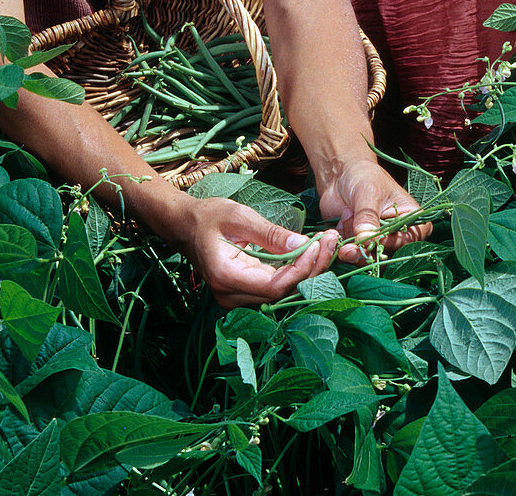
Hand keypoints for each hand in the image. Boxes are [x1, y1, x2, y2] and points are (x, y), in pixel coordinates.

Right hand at [171, 195, 338, 308]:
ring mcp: (237, 298)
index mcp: (227, 277)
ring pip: (283, 292)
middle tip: (330, 240)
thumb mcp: (240, 217)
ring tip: (326, 243)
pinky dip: (296, 271)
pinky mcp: (246, 293)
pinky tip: (312, 252)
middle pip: (283, 293)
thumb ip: (271, 234)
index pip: (275, 286)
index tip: (318, 244)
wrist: (185, 225)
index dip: (301, 269)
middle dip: (312, 268)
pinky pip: (277, 287)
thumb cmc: (209, 217)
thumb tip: (303, 244)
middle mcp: (231, 296)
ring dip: (308, 270)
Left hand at [317, 159, 430, 263]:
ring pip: (365, 259)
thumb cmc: (364, 177)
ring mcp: (376, 243)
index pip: (407, 242)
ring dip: (350, 244)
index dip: (388, 243)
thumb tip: (365, 239)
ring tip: (345, 216)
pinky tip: (335, 229)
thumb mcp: (369, 193)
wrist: (341, 175)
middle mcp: (397, 237)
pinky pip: (349, 257)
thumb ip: (368, 216)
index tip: (369, 237)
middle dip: (364, 251)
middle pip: (386, 257)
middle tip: (347, 247)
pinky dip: (339, 247)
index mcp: (412, 222)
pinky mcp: (358, 246)